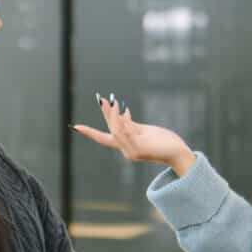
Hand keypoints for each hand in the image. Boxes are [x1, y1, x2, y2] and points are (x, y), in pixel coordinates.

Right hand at [73, 96, 196, 175]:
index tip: (75, 126)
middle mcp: (125, 150)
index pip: (103, 139)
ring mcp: (132, 151)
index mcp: (125, 146)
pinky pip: (127, 132)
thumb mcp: (143, 130)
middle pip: (110, 129)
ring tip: (112, 101)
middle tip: (102, 99)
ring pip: (117, 130)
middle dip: (105, 114)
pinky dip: (124, 121)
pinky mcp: (140, 148)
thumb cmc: (162, 141)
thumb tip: (119, 111)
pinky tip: (125, 110)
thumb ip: (130, 124)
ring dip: (113, 115)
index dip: (89, 132)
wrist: (177, 152)